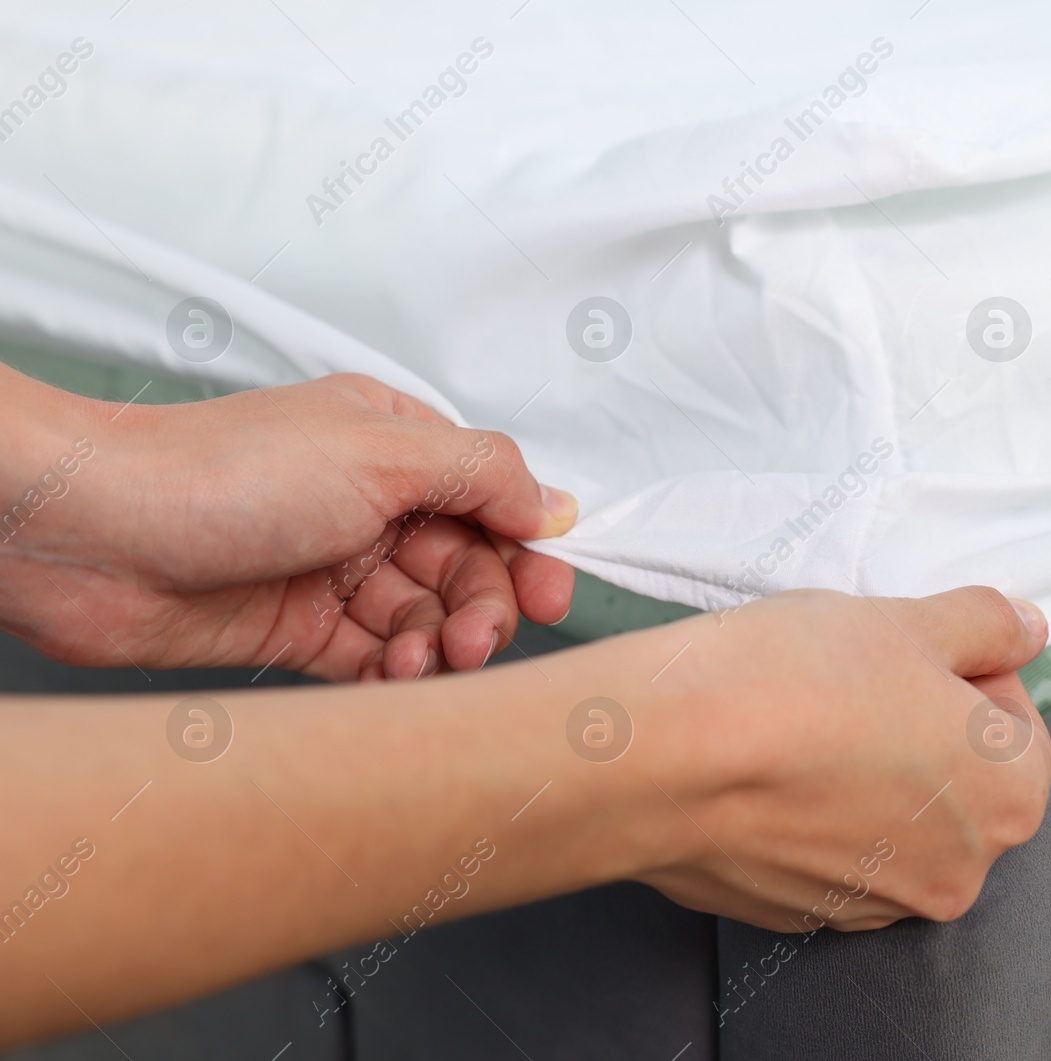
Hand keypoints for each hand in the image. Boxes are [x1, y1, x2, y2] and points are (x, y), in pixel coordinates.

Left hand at [0, 370, 576, 680]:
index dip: (527, 552)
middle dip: (483, 607)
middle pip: (467, 568)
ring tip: (427, 663)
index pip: (491, 501)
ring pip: (426, 620)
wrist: (90, 537)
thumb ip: (483, 476)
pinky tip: (396, 679)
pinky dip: (398, 676)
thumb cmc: (218, 473)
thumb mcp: (381, 451)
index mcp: (394, 445)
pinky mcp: (299, 630)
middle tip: (475, 640)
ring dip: (440, 647)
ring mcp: (334, 569)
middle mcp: (369, 504)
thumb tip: (555, 505)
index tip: (549, 594)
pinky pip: (377, 661)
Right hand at [562, 586, 1050, 930]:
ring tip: (804, 720)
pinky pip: (830, 854)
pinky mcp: (804, 915)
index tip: (910, 649)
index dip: (964, 671)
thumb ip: (986, 624)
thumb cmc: (795, 682)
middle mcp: (958, 870)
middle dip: (919, 729)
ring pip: (892, 821)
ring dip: (866, 775)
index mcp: (1008, 797)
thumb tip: (1028, 627)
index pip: (1017, 722)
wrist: (668, 755)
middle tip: (855, 679)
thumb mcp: (908, 621)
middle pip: (958, 781)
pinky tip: (771, 767)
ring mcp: (878, 904)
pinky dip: (814, 815)